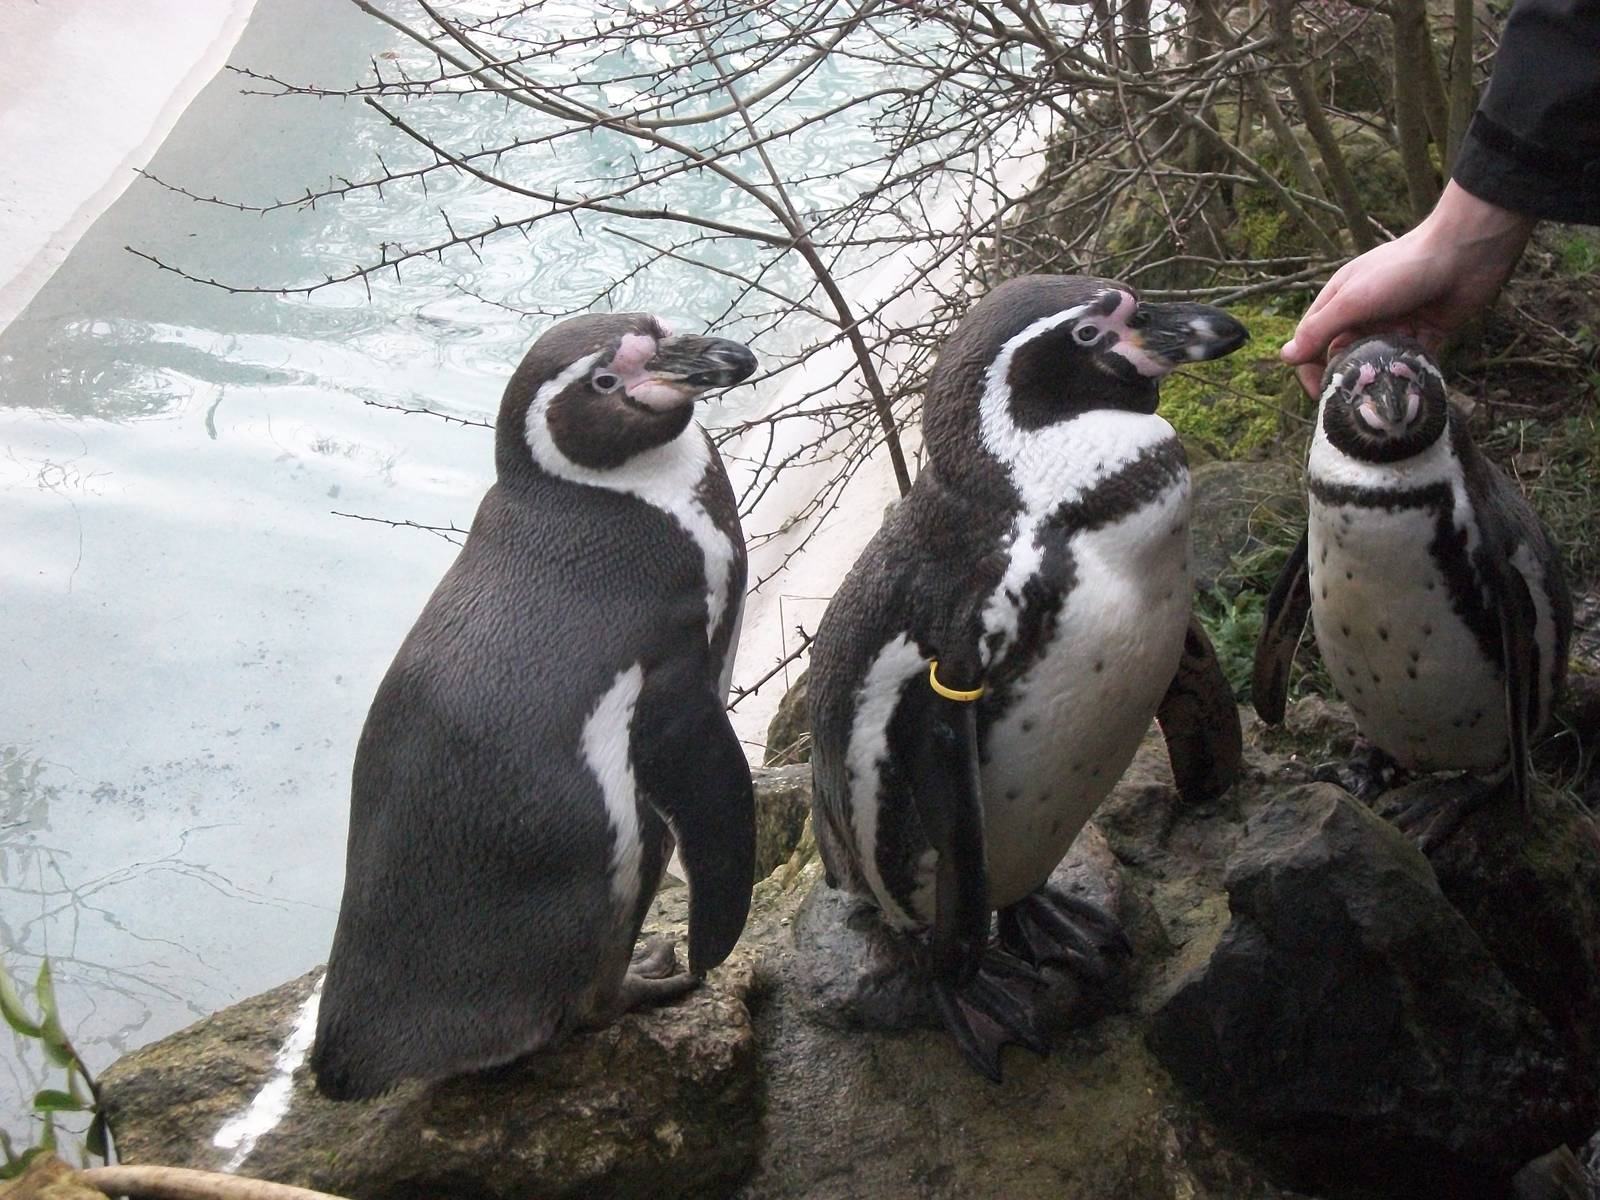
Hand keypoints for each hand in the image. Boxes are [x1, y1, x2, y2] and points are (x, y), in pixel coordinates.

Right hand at [1280, 182, 1534, 394]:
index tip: (1322, 393)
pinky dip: (1410, 371)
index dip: (1311, 369)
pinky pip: (1409, 361)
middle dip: (1349, 374)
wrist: (1466, 252)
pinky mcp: (1424, 332)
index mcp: (1340, 300)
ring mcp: (1394, 323)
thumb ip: (1319, 330)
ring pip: (1377, 361)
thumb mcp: (1353, 301)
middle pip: (1344, 354)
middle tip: (1358, 395)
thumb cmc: (1402, 271)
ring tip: (1391, 381)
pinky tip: (1415, 377)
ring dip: (1382, 373)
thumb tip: (1285, 358)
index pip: (1312, 341)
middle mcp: (1364, 313)